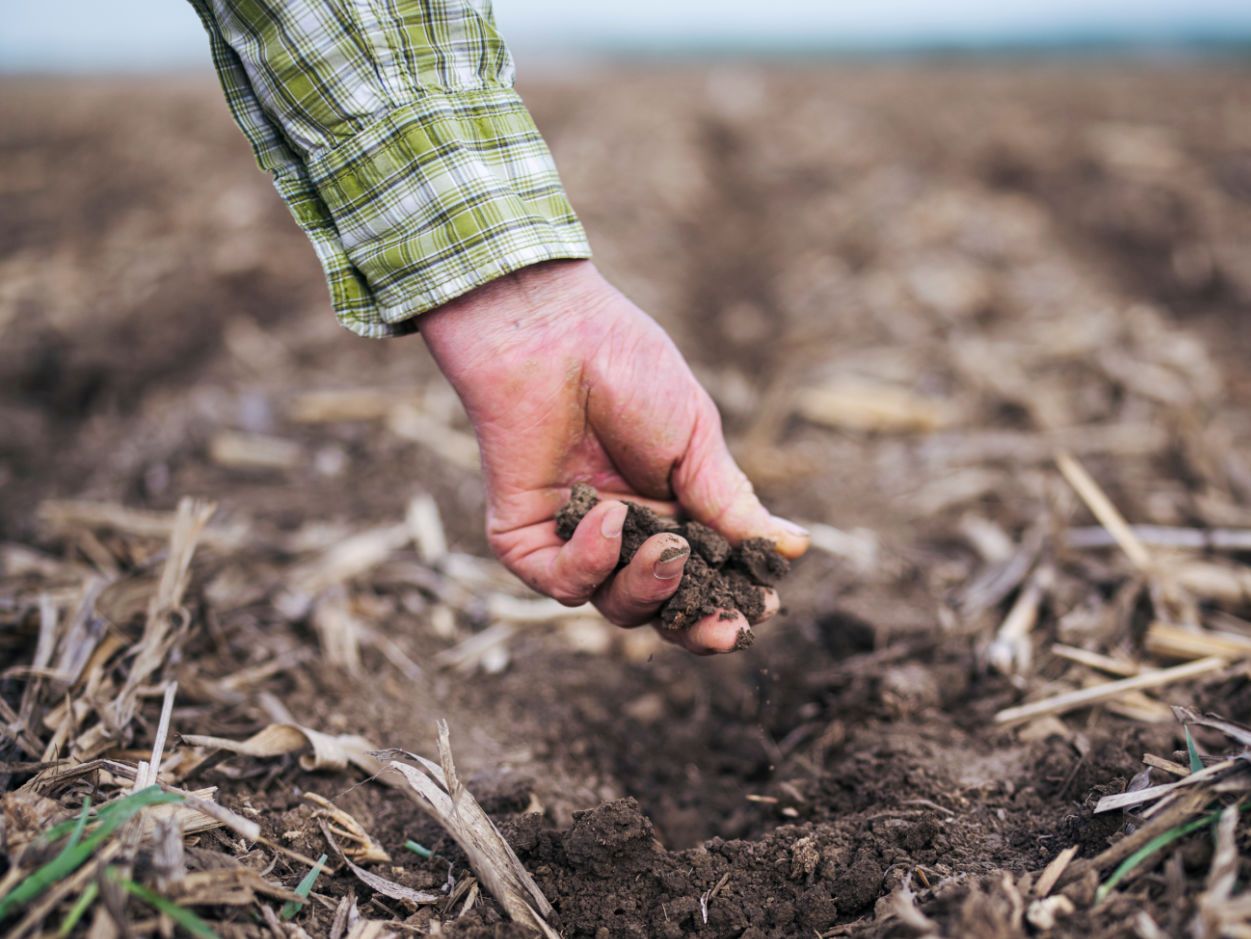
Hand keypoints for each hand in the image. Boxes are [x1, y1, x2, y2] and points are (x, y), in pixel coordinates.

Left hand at [419, 260, 808, 653]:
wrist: (554, 334)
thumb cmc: (627, 370)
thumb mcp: (695, 439)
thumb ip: (730, 502)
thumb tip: (793, 547)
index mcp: (671, 513)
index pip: (703, 578)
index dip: (730, 602)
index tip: (761, 610)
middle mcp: (624, 535)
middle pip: (661, 608)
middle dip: (694, 625)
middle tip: (723, 629)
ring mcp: (574, 538)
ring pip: (613, 604)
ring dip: (646, 588)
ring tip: (665, 550)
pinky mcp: (524, 537)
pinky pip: (559, 581)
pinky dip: (588, 563)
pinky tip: (609, 520)